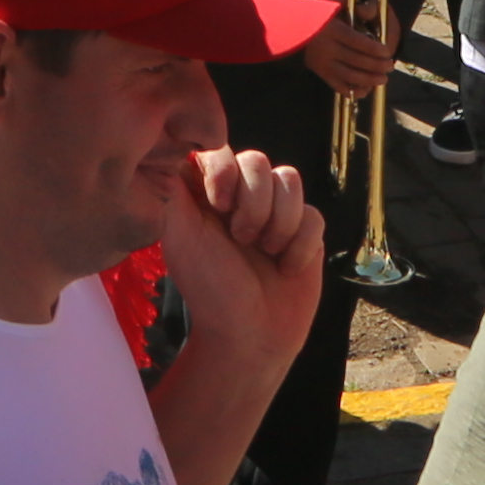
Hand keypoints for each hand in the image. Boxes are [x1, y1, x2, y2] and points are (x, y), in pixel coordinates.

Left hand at [147, 141, 328, 365]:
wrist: (250, 336)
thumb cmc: (210, 288)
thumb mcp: (179, 236)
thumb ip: (173, 189)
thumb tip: (172, 149)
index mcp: (205, 191)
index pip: (217, 148)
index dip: (224, 170)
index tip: (219, 205)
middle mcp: (240, 195)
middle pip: (257, 160)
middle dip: (253, 203)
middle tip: (241, 239)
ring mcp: (274, 211)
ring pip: (289, 179)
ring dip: (278, 222)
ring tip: (264, 252)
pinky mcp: (304, 231)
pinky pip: (313, 214)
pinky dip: (300, 244)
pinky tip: (286, 268)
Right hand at [299, 7, 389, 99]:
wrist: (289, 31)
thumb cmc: (314, 15)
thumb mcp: (329, 3)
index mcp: (330, 29)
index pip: (355, 41)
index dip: (373, 48)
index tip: (387, 52)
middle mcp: (326, 48)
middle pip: (355, 60)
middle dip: (375, 65)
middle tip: (390, 66)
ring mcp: (322, 63)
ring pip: (348, 75)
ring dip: (368, 80)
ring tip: (383, 79)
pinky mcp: (320, 73)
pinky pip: (337, 86)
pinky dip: (352, 91)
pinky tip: (365, 91)